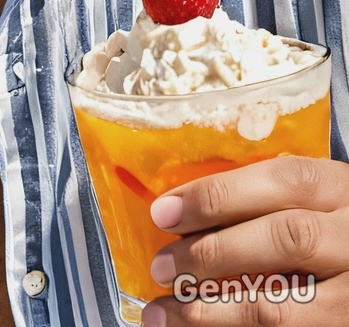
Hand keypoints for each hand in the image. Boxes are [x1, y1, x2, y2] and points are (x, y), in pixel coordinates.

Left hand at [141, 156, 348, 324]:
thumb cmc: (325, 227)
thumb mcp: (310, 199)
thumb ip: (263, 199)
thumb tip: (181, 211)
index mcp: (337, 189)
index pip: (280, 182)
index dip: (217, 196)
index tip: (164, 212)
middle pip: (284, 240)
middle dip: (212, 253)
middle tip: (161, 266)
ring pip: (279, 306)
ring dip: (211, 310)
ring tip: (165, 310)